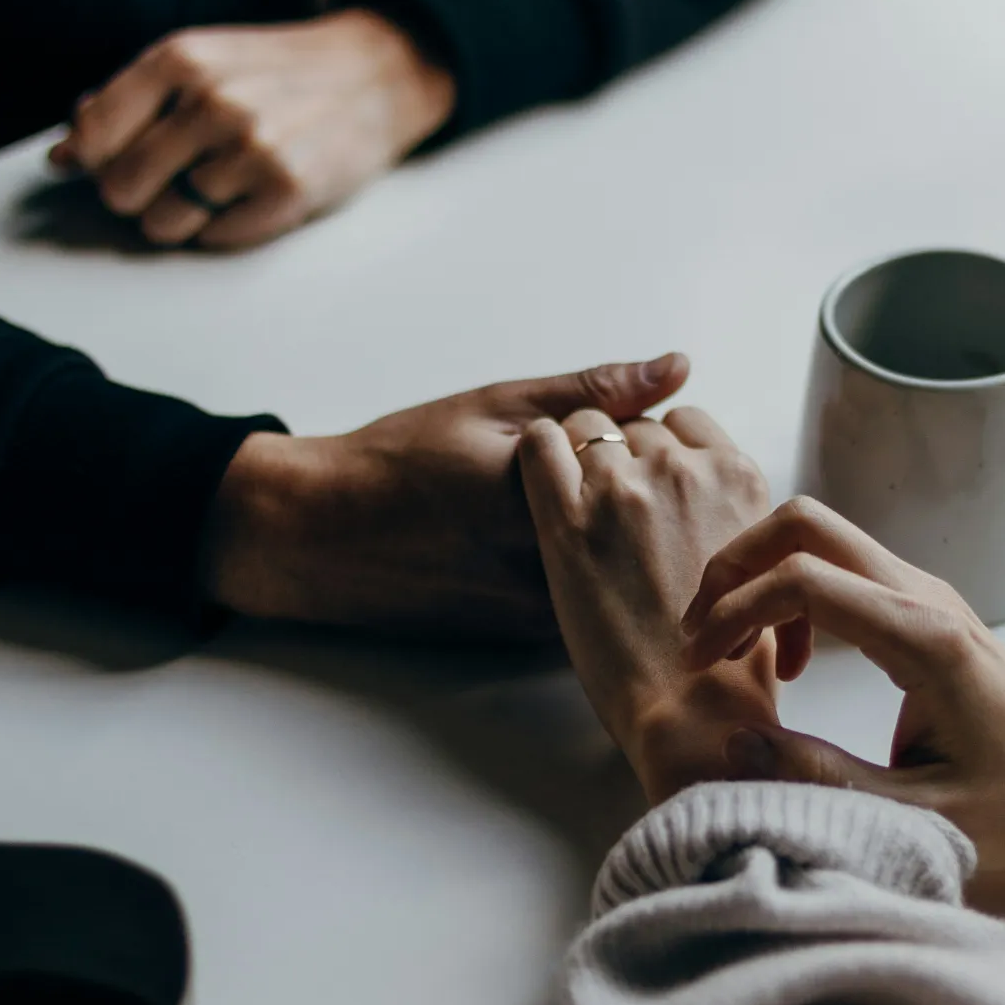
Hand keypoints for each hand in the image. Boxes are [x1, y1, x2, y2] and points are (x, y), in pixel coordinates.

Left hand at [50, 9, 453, 247]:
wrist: (371, 77)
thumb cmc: (276, 75)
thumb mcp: (200, 63)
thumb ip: (128, 103)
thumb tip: (62, 156)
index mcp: (180, 60)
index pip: (92, 136)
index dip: (93, 162)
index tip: (110, 165)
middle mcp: (212, 103)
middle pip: (121, 189)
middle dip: (138, 195)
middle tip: (171, 182)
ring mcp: (252, 150)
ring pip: (164, 223)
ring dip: (181, 217)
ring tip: (216, 190)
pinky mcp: (287, 192)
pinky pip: (215, 238)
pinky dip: (223, 228)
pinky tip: (248, 199)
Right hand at [204, 355, 689, 638]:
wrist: (326, 539)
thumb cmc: (403, 462)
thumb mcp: (497, 406)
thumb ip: (594, 391)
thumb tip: (678, 366)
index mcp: (549, 498)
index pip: (654, 465)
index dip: (642, 441)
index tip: (605, 430)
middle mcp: (555, 566)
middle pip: (650, 523)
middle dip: (642, 491)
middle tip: (590, 466)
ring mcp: (548, 610)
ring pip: (629, 567)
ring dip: (625, 537)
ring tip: (546, 510)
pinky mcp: (538, 637)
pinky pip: (599, 598)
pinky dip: (599, 571)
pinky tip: (550, 546)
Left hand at [519, 406, 777, 804]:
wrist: (693, 710)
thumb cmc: (730, 659)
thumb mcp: (759, 566)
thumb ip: (733, 517)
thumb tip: (710, 505)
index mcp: (738, 478)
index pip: (687, 423)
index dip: (662, 449)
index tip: (649, 482)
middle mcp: (684, 471)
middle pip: (636, 426)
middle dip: (620, 456)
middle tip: (609, 509)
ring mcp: (624, 489)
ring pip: (587, 426)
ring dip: (578, 455)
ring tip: (574, 503)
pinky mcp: (568, 520)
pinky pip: (539, 442)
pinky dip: (537, 451)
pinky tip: (539, 482)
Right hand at [679, 498, 1004, 871]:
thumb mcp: (917, 816)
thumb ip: (822, 780)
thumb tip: (735, 745)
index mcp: (923, 639)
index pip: (803, 579)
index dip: (734, 611)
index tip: (701, 664)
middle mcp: (923, 596)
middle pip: (805, 522)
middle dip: (735, 566)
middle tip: (703, 637)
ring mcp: (925, 592)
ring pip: (819, 534)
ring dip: (760, 576)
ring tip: (735, 652)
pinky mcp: (921, 604)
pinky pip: (839, 566)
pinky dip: (792, 593)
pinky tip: (791, 663)